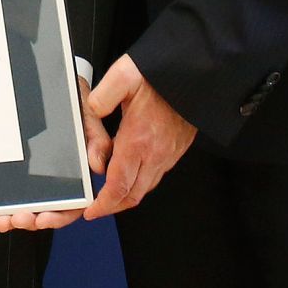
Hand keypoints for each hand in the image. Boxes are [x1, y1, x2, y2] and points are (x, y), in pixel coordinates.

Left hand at [0, 76, 112, 232]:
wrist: (56, 80)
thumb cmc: (75, 99)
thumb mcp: (87, 114)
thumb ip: (96, 138)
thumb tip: (98, 166)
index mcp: (82, 171)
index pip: (76, 203)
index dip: (61, 215)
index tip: (43, 220)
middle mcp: (65, 177)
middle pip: (53, 209)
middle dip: (35, 219)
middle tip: (18, 219)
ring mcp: (46, 174)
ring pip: (35, 205)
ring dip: (19, 217)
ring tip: (3, 219)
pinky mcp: (29, 167)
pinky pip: (20, 192)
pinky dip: (8, 204)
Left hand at [82, 54, 195, 219]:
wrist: (196, 76)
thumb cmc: (161, 75)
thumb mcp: (124, 76)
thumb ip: (102, 96)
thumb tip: (90, 110)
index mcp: (138, 139)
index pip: (118, 184)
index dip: (103, 203)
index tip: (91, 211)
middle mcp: (155, 153)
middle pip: (132, 194)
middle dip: (113, 206)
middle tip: (96, 208)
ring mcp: (168, 154)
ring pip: (146, 188)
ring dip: (126, 196)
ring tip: (109, 196)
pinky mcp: (176, 150)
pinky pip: (156, 176)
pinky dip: (140, 183)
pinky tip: (130, 174)